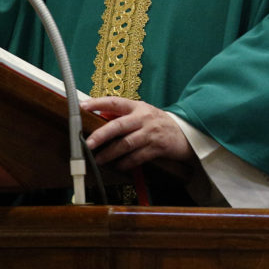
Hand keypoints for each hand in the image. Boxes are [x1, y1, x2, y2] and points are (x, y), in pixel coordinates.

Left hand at [81, 96, 196, 171]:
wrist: (185, 133)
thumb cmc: (157, 122)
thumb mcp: (141, 113)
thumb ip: (122, 115)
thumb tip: (99, 117)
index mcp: (137, 107)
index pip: (115, 102)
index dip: (98, 103)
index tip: (83, 106)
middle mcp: (143, 118)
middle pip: (119, 125)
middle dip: (102, 135)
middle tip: (88, 143)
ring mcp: (150, 133)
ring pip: (126, 144)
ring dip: (110, 153)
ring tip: (98, 160)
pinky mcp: (157, 148)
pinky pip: (138, 157)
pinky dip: (126, 163)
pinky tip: (117, 166)